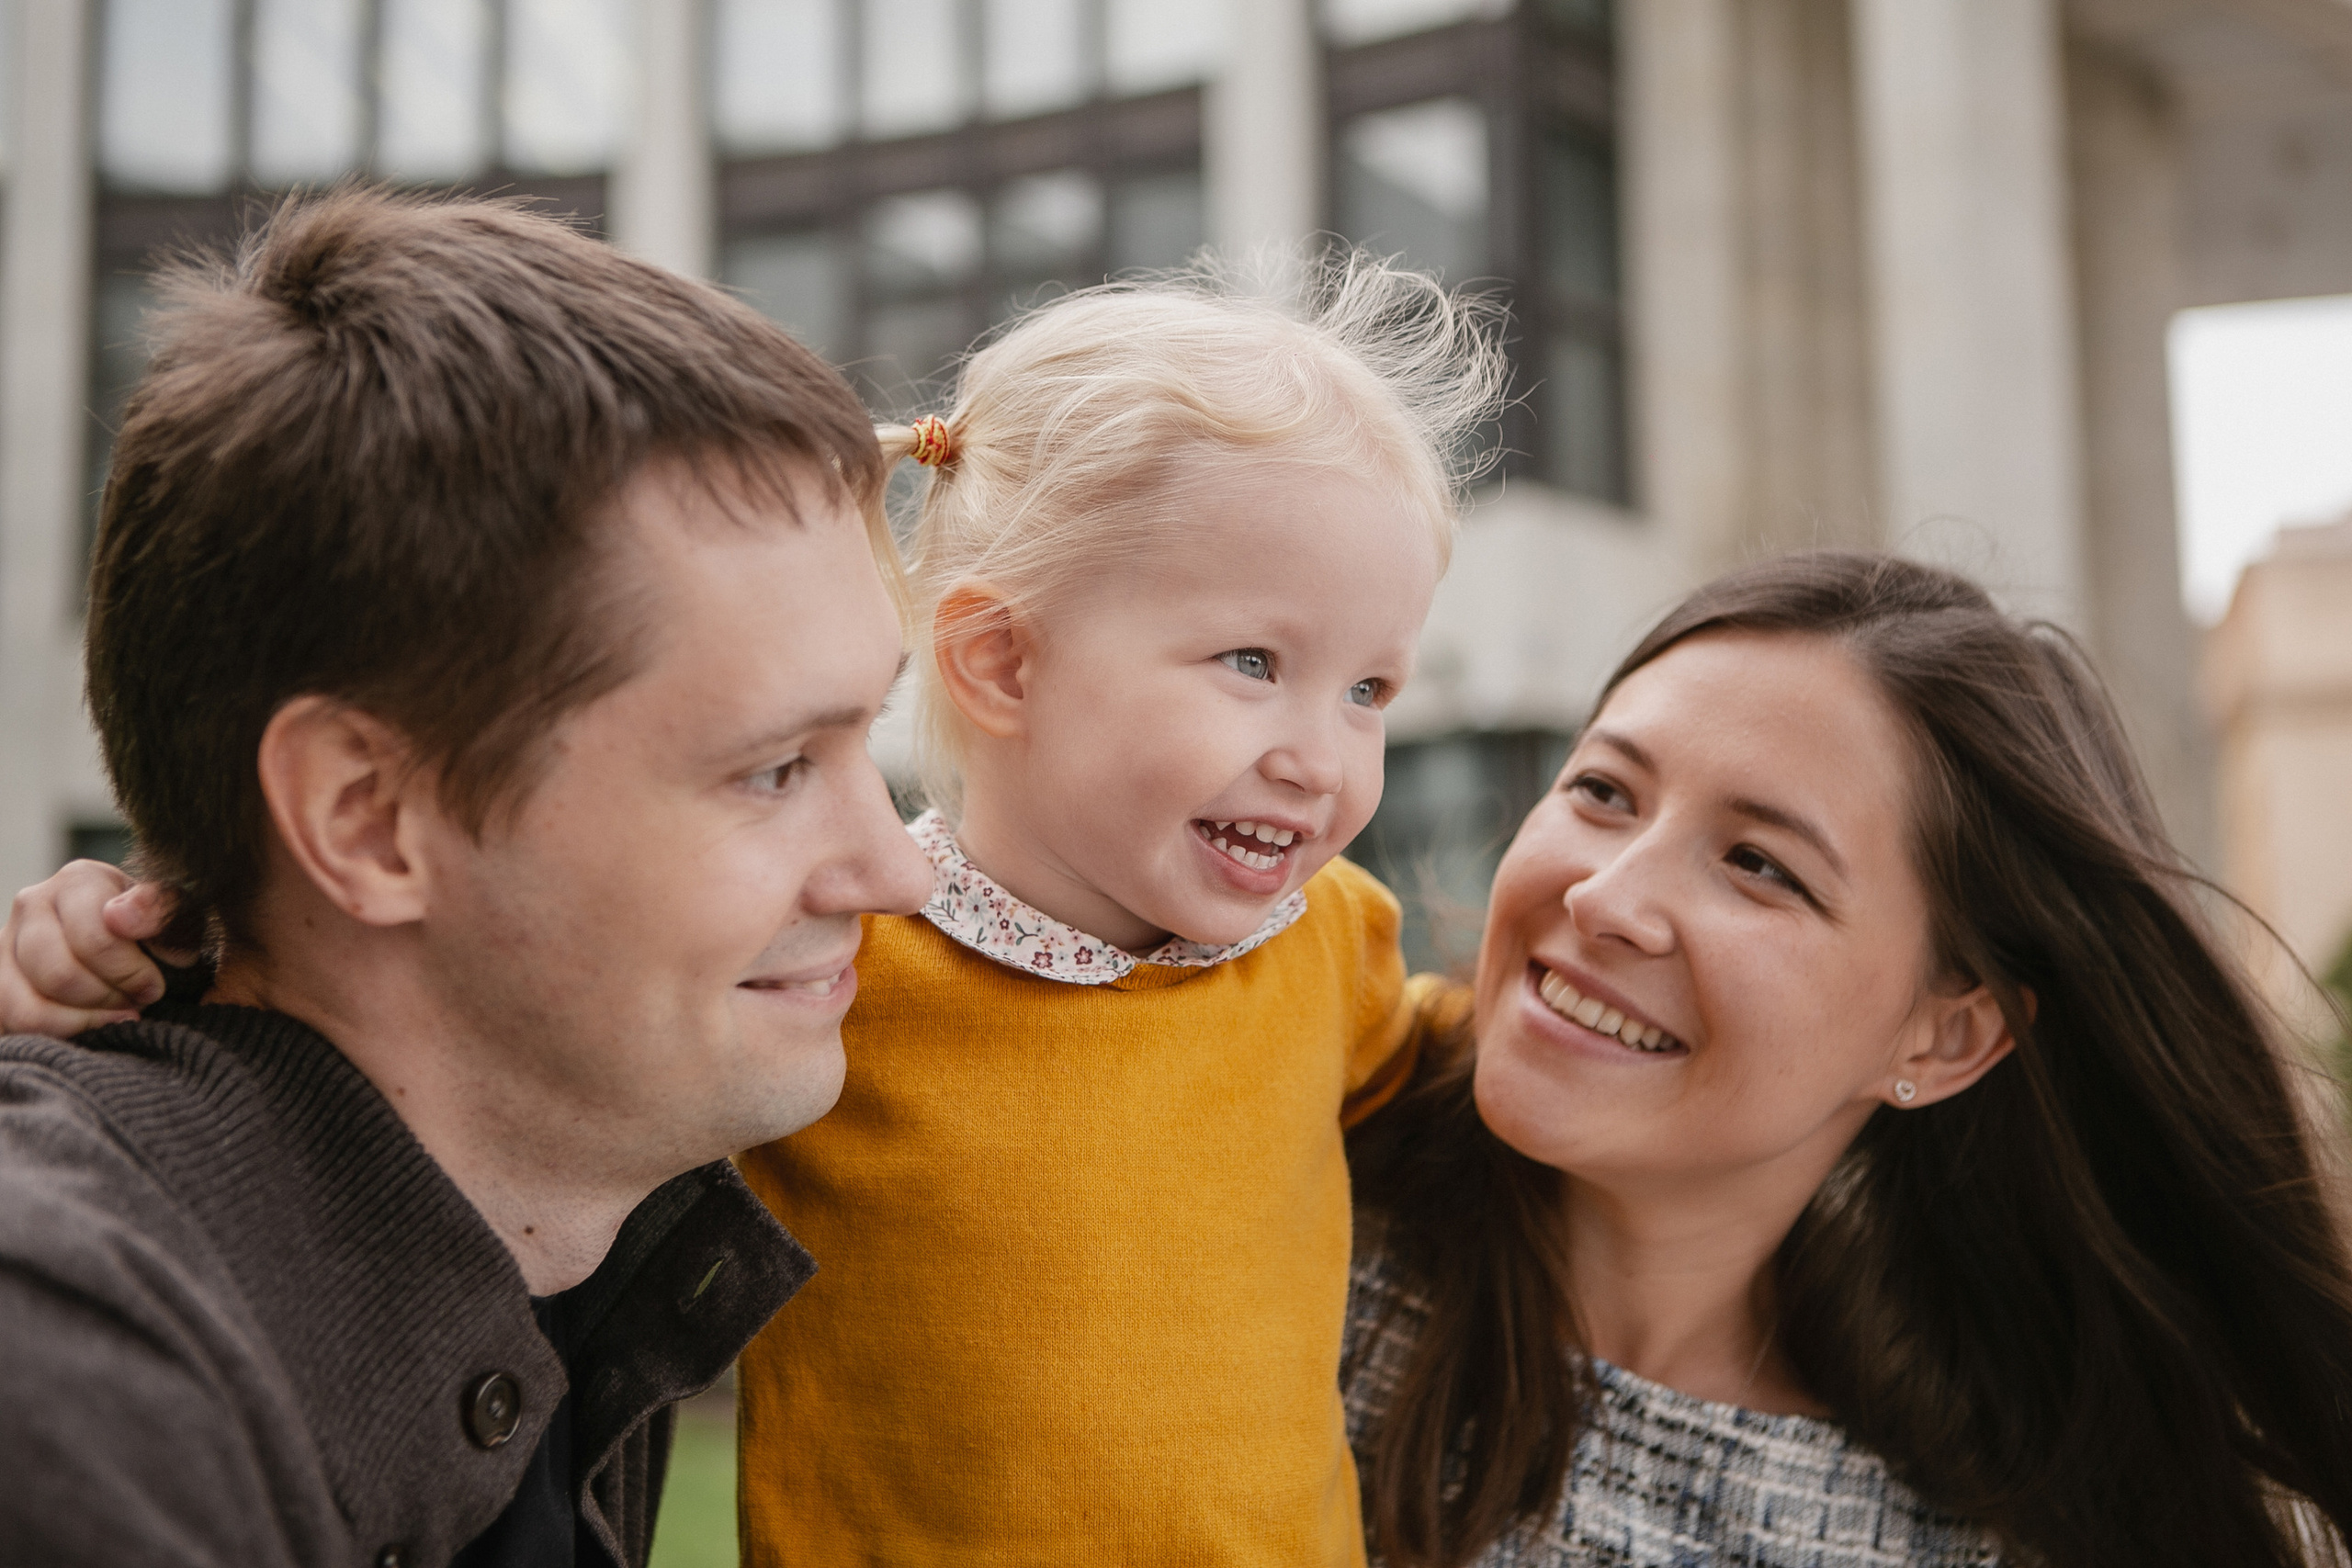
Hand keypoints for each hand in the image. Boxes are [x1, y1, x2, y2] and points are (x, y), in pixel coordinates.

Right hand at [0, 863, 180, 1035]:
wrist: (128, 941)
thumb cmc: (154, 930)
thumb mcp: (175, 915)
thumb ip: (161, 911)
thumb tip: (122, 919)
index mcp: (79, 880)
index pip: (95, 939)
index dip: (131, 974)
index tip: (154, 988)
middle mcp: (32, 904)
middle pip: (59, 975)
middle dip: (106, 999)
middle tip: (134, 1003)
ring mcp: (5, 942)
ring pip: (28, 1006)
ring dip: (80, 1022)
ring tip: (113, 1015)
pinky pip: (10, 1022)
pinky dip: (53, 1035)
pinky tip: (86, 1028)